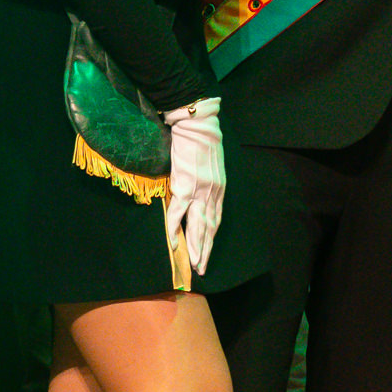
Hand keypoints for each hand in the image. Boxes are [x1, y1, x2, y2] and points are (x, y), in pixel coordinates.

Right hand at [164, 96, 223, 275]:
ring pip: (198, 225)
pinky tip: (172, 243)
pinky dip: (175, 228)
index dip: (211, 238)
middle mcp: (213, 192)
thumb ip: (205, 183)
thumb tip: (194, 196)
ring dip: (195, 246)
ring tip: (192, 263)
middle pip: (209, 227)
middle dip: (205, 249)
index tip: (207, 254)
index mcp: (219, 189)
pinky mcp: (185, 184)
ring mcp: (200, 190)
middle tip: (201, 268)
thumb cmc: (200, 140)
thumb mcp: (209, 166)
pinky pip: (178, 212)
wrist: (196, 123)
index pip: (216, 220)